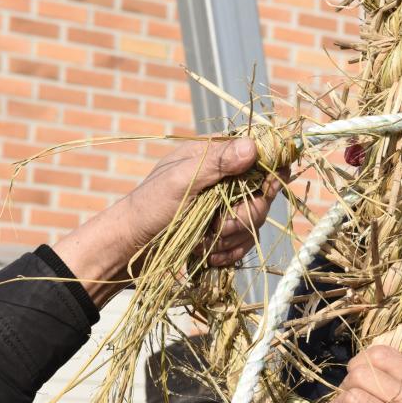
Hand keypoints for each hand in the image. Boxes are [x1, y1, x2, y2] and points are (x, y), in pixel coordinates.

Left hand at [53, 137, 279, 305]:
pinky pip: (244, 243)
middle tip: (218, 226)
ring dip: (232, 237)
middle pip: (263, 194)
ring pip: (255, 222)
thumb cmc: (148, 206)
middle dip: (245, 215)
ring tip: (204, 242)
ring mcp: (224, 208)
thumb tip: (252, 147)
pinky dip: (228, 252)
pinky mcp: (222, 233)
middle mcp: (223, 180)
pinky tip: (207, 255)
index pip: (259, 155)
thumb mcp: (180, 180)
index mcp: (215, 156)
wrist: (131, 247)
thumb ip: (216, 163)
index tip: (266, 188)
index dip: (270, 172)